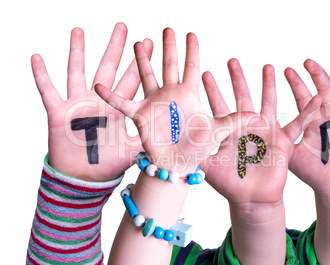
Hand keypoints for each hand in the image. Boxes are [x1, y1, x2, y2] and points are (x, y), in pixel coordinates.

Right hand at [32, 23, 152, 180]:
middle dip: (115, 48)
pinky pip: (48, 91)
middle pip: (108, 69)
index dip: (139, 62)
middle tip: (123, 27)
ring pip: (78, 72)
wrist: (83, 179)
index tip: (148, 43)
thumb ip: (150, 140)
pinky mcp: (59, 112)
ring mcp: (79, 104)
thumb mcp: (133, 151)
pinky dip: (42, 76)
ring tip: (78, 30)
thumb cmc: (108, 164)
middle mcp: (100, 102)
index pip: (132, 81)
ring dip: (78, 52)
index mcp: (119, 109)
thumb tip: (177, 137)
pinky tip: (37, 58)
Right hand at [95, 28, 231, 173]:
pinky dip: (111, 96)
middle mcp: (170, 95)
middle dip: (168, 46)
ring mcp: (153, 103)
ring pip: (146, 75)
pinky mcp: (139, 116)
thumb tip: (260, 116)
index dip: (191, 50)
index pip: (191, 66)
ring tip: (138, 43)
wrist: (178, 164)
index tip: (191, 33)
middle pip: (169, 64)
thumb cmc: (198, 148)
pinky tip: (100, 87)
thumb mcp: (218, 131)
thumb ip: (236, 121)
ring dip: (142, 60)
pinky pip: (122, 104)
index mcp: (189, 95)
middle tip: (168, 28)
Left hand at [202, 58, 320, 205]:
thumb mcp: (209, 165)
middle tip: (232, 60)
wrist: (252, 198)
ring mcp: (266, 131)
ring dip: (269, 85)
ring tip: (269, 67)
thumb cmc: (230, 184)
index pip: (219, 105)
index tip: (205, 73)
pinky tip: (317, 96)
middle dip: (238, 79)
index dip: (212, 91)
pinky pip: (298, 123)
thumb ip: (194, 150)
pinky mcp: (283, 140)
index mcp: (230, 131)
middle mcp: (247, 127)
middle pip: (242, 97)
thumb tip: (174, 139)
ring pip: (268, 102)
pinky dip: (308, 111)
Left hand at [285, 59, 329, 197]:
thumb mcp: (290, 151)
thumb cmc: (312, 172)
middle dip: (315, 75)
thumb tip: (257, 126)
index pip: (303, 96)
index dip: (296, 83)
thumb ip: (278, 137)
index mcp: (311, 120)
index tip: (286, 70)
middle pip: (324, 88)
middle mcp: (329, 115)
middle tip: (306, 62)